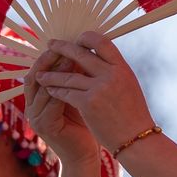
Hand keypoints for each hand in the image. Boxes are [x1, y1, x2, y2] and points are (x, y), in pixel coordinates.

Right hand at [23, 54, 100, 165]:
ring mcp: (36, 117)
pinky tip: (73, 81)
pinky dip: (60, 91)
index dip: (50, 55)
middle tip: (63, 46)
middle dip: (48, 60)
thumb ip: (76, 78)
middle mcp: (32, 106)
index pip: (39, 70)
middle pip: (34, 76)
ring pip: (41, 88)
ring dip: (56, 72)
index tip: (66, 41)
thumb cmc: (85, 122)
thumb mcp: (79, 95)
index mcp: (39, 98)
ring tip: (71, 58)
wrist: (85, 153)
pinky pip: (50, 104)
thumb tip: (85, 49)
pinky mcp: (45, 126)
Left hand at [32, 32, 155, 152]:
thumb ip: (112, 73)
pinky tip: (48, 90)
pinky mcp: (88, 103)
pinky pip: (65, 93)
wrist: (136, 138)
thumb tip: (95, 61)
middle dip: (63, 48)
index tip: (76, 39)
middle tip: (51, 44)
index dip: (88, 38)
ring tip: (40, 74)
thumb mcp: (128, 86)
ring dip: (52, 74)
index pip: (103, 43)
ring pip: (68, 75)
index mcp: (123, 68)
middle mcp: (112, 74)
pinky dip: (55, 91)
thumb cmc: (132, 114)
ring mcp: (99, 88)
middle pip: (82, 54)